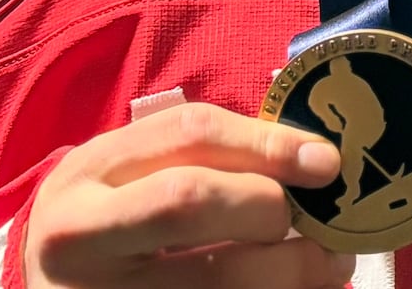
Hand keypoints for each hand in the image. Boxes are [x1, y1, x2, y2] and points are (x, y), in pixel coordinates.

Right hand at [24, 103, 352, 288]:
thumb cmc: (112, 216)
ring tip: (330, 266)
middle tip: (323, 225)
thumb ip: (211, 154)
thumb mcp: (136, 169)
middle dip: (268, 208)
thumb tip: (315, 160)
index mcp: (91, 173)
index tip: (327, 162)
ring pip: (207, 284)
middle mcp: (81, 237)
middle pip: (187, 204)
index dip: (265, 145)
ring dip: (285, 273)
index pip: (188, 137)